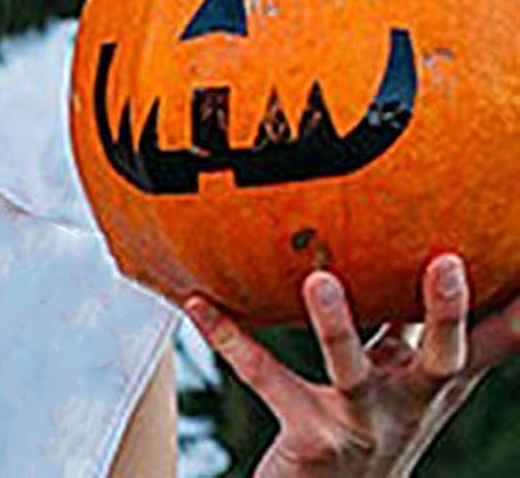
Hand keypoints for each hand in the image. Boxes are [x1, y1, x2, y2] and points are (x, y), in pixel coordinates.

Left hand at [185, 256, 518, 475]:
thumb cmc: (367, 424)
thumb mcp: (400, 375)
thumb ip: (404, 320)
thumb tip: (411, 246)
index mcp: (431, 383)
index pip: (488, 344)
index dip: (515, 313)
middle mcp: (408, 405)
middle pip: (441, 357)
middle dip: (447, 312)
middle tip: (450, 262)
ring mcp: (361, 426)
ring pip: (353, 373)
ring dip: (336, 327)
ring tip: (317, 278)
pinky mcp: (310, 439)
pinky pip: (264, 377)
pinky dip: (229, 336)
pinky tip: (197, 302)